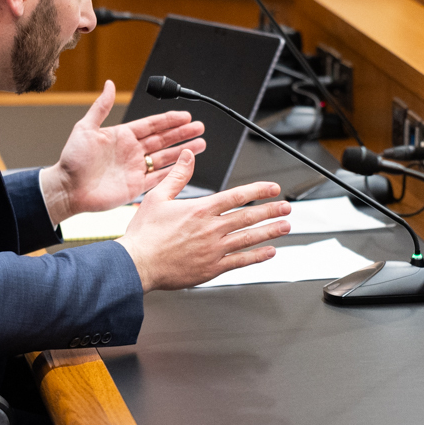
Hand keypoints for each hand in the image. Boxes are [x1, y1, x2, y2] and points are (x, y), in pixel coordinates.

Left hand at [39, 80, 206, 223]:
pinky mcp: (135, 187)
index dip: (169, 120)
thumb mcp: (85, 128)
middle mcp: (131, 152)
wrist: (67, 189)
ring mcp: (135, 169)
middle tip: (199, 128)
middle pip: (163, 140)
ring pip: (165, 158)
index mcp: (122, 136)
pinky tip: (185, 165)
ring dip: (183, 151)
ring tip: (201, 144)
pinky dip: (173, 172)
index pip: (152, 125)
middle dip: (182, 133)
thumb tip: (109, 84)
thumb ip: (101, 107)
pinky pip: (159, 178)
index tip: (186, 115)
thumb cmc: (72, 160)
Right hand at [116, 148, 290, 291]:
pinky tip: (269, 252)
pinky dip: (257, 256)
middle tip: (286, 207)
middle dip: (271, 211)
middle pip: (248, 217)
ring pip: (248, 238)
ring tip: (285, 226)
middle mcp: (211, 229)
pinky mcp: (211, 269)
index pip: (237, 196)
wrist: (137, 264)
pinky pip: (240, 261)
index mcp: (200, 210)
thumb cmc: (144, 234)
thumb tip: (188, 156)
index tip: (272, 188)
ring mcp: (214, 250)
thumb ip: (177, 175)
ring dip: (270, 231)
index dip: (258, 190)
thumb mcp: (157, 197)